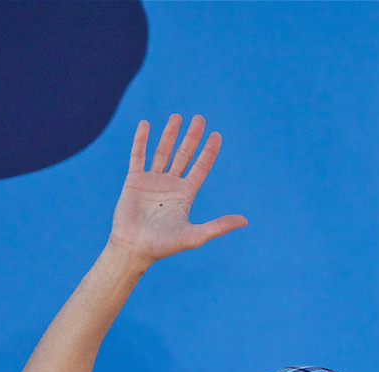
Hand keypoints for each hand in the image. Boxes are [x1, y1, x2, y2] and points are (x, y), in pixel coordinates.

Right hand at [106, 114, 246, 268]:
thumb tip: (244, 221)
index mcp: (185, 195)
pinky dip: (141, 140)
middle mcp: (170, 185)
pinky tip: (146, 124)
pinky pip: (138, 156)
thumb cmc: (163, 246)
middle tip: (199, 118)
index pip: (200, 167)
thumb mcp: (195, 236)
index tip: (216, 135)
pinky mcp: (134, 181)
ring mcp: (152, 181)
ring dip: (170, 134)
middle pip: (184, 155)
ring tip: (177, 116)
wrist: (134, 249)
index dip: (208, 151)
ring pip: (163, 152)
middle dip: (192, 137)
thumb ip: (218, 226)